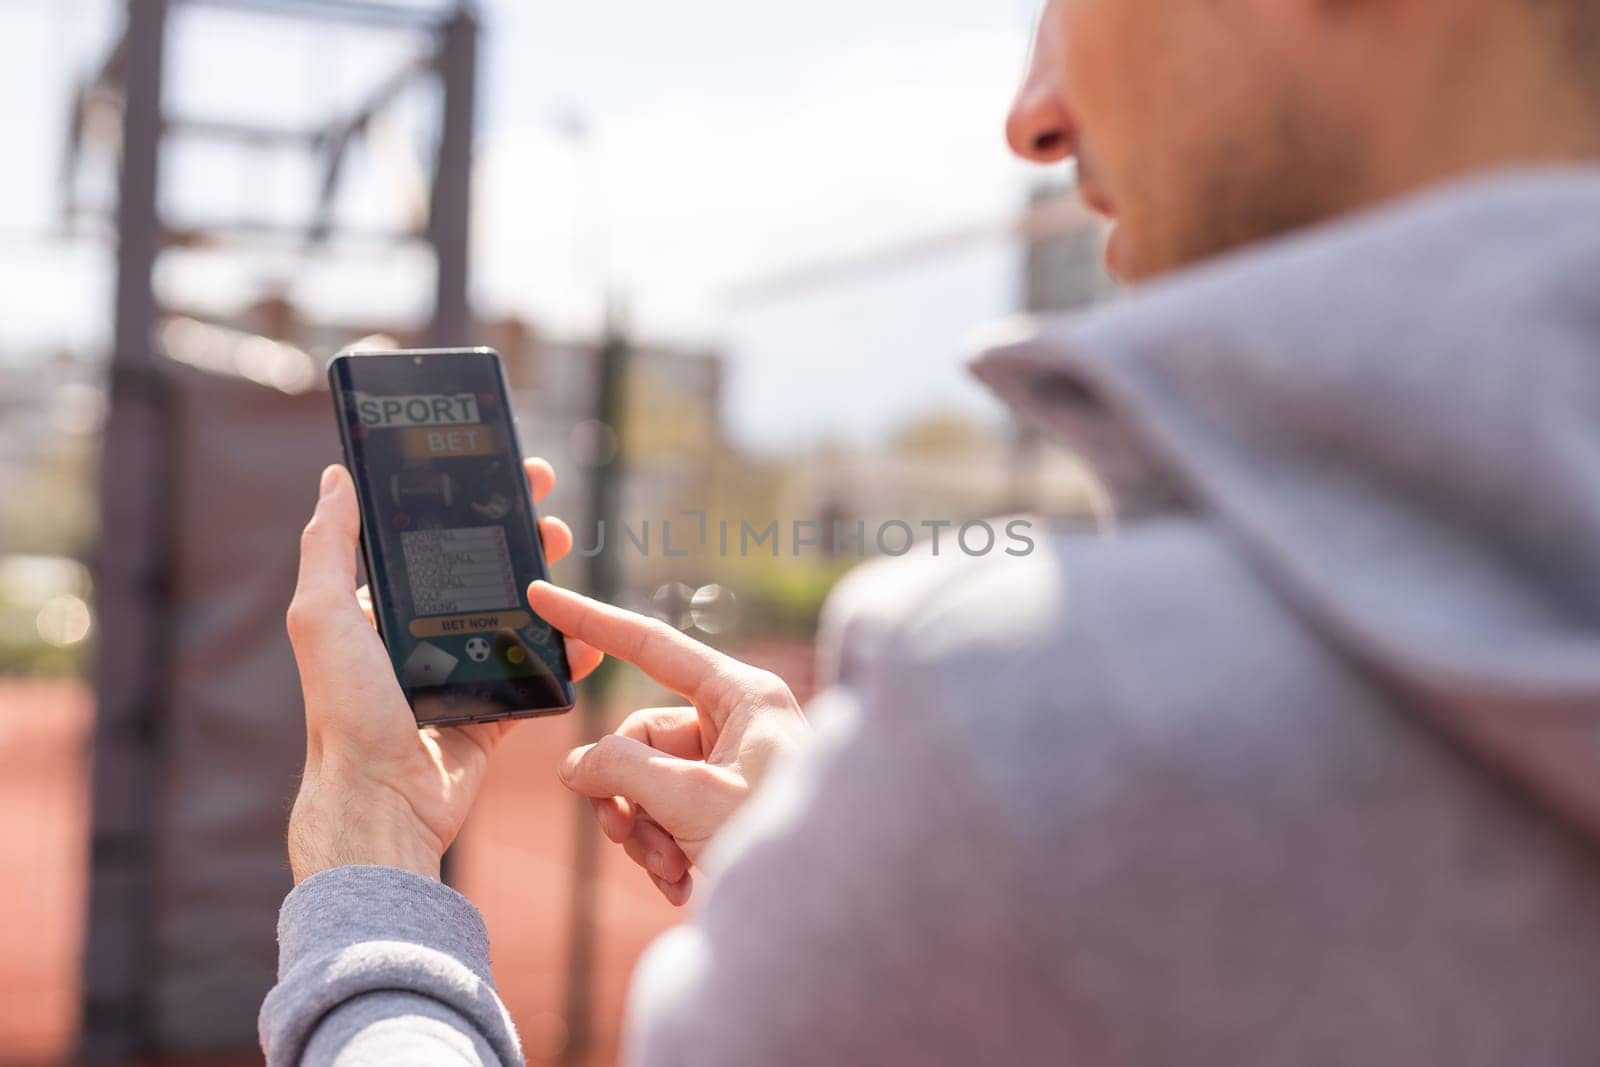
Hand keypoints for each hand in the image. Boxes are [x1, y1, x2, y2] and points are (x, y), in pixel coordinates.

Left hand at [285, 459, 603, 883]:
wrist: (385, 800)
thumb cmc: (346, 711)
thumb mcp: (323, 616)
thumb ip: (328, 546)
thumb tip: (336, 478)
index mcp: (379, 611)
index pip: (428, 544)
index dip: (465, 506)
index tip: (502, 478)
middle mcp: (418, 639)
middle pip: (481, 574)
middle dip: (518, 539)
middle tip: (548, 518)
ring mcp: (459, 675)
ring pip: (515, 619)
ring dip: (547, 589)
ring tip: (567, 563)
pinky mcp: (492, 713)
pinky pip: (537, 676)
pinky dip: (566, 656)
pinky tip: (586, 637)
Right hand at [526, 582, 810, 905]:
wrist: (826, 911)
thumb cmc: (780, 843)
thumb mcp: (689, 800)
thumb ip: (620, 769)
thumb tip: (578, 766)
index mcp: (742, 696)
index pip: (651, 644)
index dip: (592, 620)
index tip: (544, 595)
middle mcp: (738, 722)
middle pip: (639, 735)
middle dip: (627, 794)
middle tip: (627, 835)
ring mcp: (732, 764)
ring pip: (647, 781)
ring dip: (644, 832)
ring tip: (670, 870)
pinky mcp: (726, 804)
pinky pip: (668, 812)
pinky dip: (663, 850)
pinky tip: (682, 885)